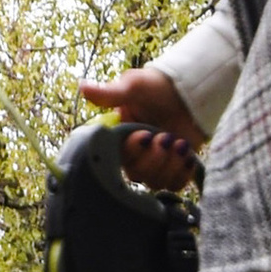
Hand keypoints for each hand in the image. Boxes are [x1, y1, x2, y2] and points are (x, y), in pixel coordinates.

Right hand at [79, 68, 204, 190]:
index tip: (145, 135)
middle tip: (167, 137)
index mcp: (121, 137)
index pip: (119, 156)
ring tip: (181, 144)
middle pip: (138, 174)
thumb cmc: (156, 86)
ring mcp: (155, 163)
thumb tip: (82, 87)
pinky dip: (182, 174)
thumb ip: (110, 93)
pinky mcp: (174, 168)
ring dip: (170, 165)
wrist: (188, 90)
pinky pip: (174, 185)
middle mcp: (136, 154)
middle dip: (155, 157)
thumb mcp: (133, 86)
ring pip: (156, 182)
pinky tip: (187, 156)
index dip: (133, 150)